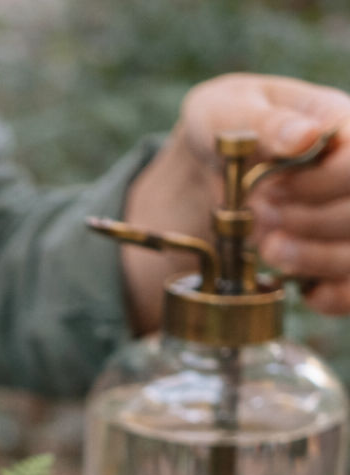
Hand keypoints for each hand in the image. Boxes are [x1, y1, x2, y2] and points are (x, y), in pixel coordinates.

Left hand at [123, 73, 349, 330]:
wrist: (209, 163)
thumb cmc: (223, 126)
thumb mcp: (227, 108)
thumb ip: (264, 121)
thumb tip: (304, 136)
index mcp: (345, 127)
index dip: (317, 184)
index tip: (271, 185)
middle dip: (309, 222)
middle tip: (264, 213)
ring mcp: (346, 220)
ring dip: (314, 259)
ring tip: (269, 247)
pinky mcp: (334, 258)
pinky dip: (328, 296)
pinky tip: (299, 287)